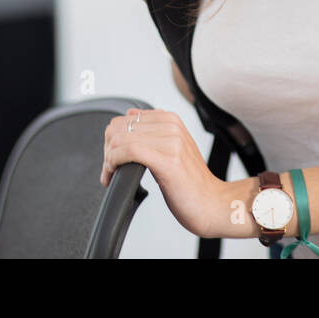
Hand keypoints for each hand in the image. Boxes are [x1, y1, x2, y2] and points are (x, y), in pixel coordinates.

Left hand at [102, 108, 226, 237]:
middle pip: (119, 128)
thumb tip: (130, 114)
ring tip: (111, 175)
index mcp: (171, 120)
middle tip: (110, 169)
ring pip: (120, 139)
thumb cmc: (191, 182)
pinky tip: (114, 175)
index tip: (112, 159)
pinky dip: (113, 164)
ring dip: (108, 160)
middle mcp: (171, 126)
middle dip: (107, 150)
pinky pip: (127, 151)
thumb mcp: (173, 147)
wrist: (211, 203)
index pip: (124, 119)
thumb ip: (153, 130)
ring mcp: (171, 141)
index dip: (111, 140)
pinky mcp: (167, 160)